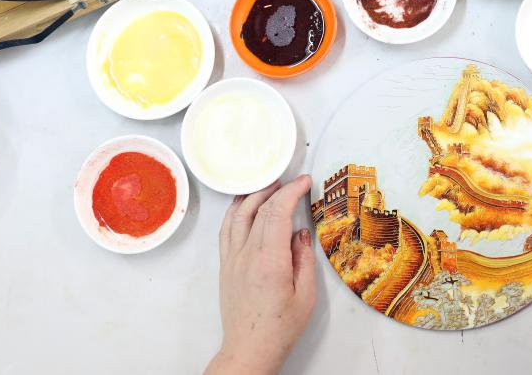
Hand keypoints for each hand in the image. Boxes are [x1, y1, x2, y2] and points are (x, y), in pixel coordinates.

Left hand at [205, 175, 315, 374]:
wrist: (250, 348)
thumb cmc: (280, 328)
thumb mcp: (306, 295)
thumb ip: (304, 259)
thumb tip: (300, 233)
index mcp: (270, 261)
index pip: (277, 212)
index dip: (291, 191)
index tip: (304, 182)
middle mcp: (247, 255)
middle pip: (259, 209)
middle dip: (278, 189)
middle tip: (293, 182)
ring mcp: (232, 259)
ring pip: (238, 214)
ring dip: (254, 194)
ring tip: (270, 185)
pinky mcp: (226, 265)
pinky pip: (227, 229)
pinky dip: (235, 210)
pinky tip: (244, 204)